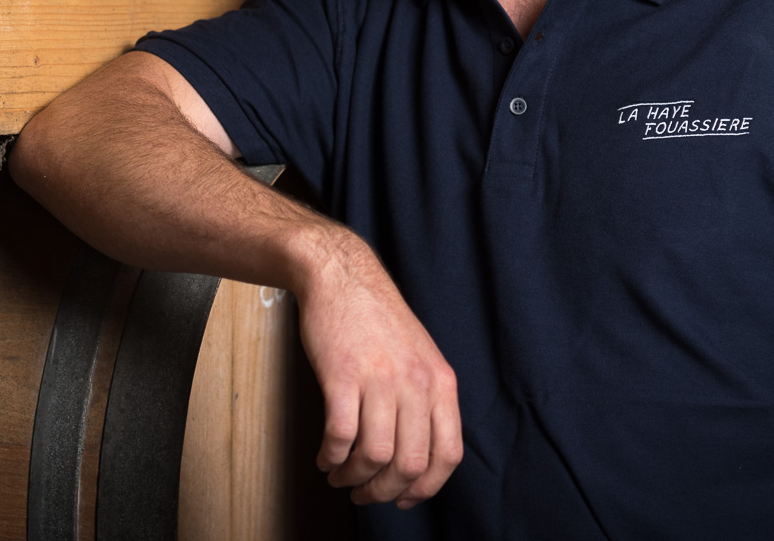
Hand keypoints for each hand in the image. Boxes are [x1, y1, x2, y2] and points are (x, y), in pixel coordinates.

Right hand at [293, 230, 461, 508]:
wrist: (343, 276)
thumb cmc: (377, 318)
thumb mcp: (420, 356)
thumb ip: (425, 400)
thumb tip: (418, 456)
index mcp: (440, 381)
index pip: (449, 453)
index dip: (427, 488)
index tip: (405, 498)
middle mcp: (416, 382)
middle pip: (411, 464)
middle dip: (384, 491)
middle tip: (365, 494)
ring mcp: (380, 378)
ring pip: (375, 456)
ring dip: (354, 478)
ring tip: (340, 475)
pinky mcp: (343, 375)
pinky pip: (340, 435)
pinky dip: (331, 457)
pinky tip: (325, 456)